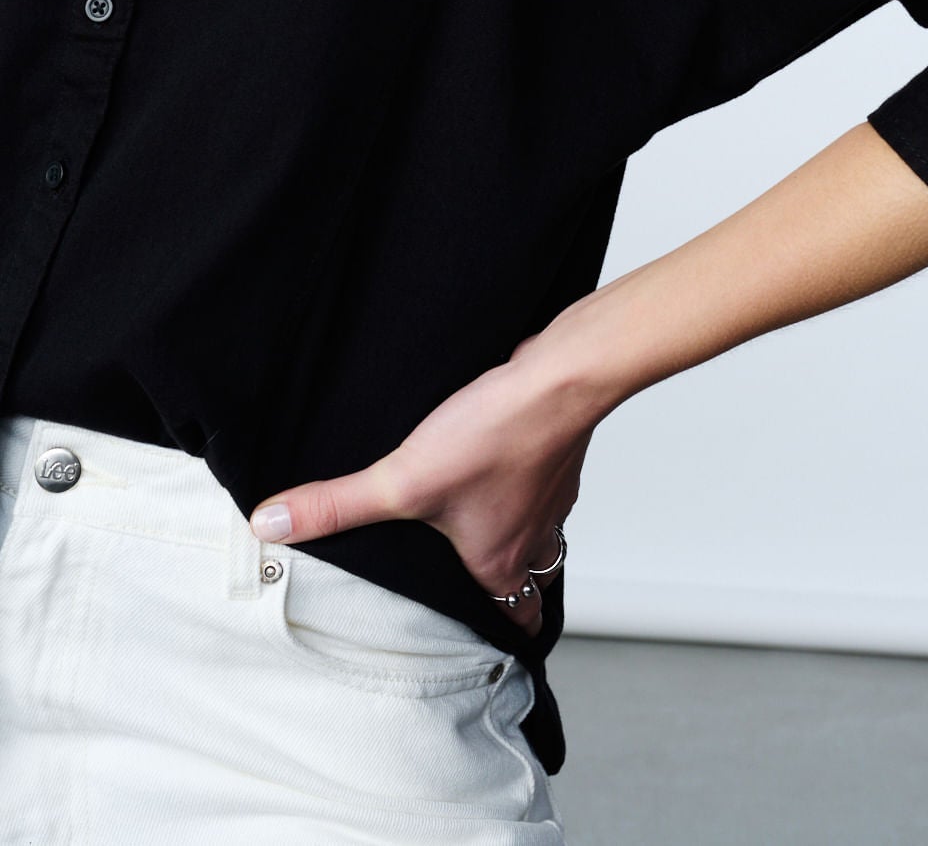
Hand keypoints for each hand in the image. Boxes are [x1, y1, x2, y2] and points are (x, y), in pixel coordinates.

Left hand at [247, 336, 595, 638]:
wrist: (559, 380)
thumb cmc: (495, 437)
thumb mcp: (402, 479)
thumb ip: (335, 506)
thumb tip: (271, 526)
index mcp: (501, 561)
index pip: (519, 621)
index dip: (508, 636)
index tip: (492, 644)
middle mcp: (536, 534)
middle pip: (534, 577)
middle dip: (513, 585)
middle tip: (483, 585)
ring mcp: (554, 492)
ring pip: (542, 528)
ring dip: (518, 529)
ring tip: (482, 519)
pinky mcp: (557, 452)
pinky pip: (544, 480)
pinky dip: (525, 479)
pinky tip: (496, 455)